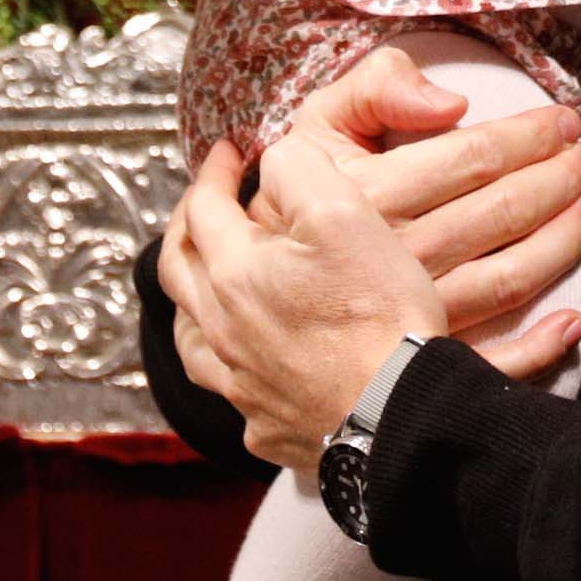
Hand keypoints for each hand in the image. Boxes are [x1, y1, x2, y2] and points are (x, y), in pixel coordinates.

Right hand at [155, 45, 580, 414]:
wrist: (249, 303)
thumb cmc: (289, 207)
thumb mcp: (315, 130)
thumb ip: (374, 91)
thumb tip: (449, 104)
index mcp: (367, 197)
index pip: (469, 159)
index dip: (527, 135)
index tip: (562, 121)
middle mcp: (392, 257)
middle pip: (498, 214)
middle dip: (555, 181)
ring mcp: (405, 317)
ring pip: (506, 278)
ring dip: (559, 246)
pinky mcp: (411, 363)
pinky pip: (486, 363)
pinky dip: (538, 348)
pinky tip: (571, 323)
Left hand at [167, 134, 451, 469]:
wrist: (402, 413)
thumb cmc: (377, 313)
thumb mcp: (345, 211)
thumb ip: (299, 169)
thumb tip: (273, 162)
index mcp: (234, 273)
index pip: (204, 207)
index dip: (215, 172)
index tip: (230, 152)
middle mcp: (223, 330)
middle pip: (178, 270)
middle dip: (187, 227)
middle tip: (205, 204)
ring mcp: (241, 385)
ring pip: (191, 338)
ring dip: (190, 301)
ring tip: (205, 287)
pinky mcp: (267, 427)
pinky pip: (232, 391)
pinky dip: (230, 365)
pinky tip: (251, 364)